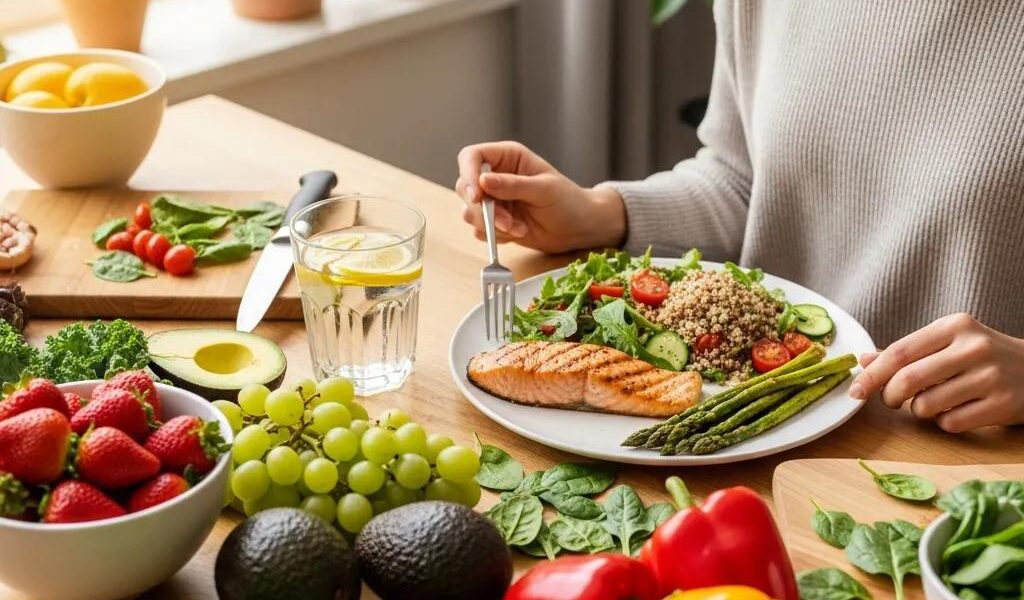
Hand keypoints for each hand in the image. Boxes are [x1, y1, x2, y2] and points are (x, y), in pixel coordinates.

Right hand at [456, 141, 625, 252]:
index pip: (471, 156)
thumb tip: (482, 181)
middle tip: (506, 222)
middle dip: (483, 209)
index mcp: (507, 157)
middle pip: (465, 187)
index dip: (468, 173)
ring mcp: (494, 201)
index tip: (477, 196)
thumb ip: (513, 185)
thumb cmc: (568, 201)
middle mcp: (495, 176)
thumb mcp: (544, 189)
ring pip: (470, 212)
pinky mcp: (495, 222)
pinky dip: (497, 236)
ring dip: (492, 225)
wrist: (578, 228)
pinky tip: (519, 232)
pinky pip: (480, 230)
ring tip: (519, 227)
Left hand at [849, 313, 1023, 431]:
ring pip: (926, 405)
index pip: (900, 351)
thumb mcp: (948, 343)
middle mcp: (973, 347)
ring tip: (934, 401)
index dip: (872, 374)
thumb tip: (864, 360)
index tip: (855, 390)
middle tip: (892, 400)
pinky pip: (950, 423)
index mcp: (954, 326)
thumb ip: (907, 352)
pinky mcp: (1001, 404)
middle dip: (890, 396)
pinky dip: (944, 422)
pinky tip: (958, 410)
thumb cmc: (982, 357)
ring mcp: (990, 376)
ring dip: (919, 410)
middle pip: (908, 379)